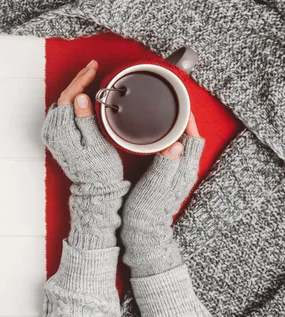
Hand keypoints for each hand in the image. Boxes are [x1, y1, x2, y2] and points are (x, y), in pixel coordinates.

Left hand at [41, 60, 122, 184]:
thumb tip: (80, 97)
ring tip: (89, 74)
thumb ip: (86, 120)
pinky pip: (63, 111)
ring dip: (75, 87)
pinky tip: (83, 92)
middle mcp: (52, 131)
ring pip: (63, 102)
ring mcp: (53, 134)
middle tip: (92, 66)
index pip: (67, 97)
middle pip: (63, 97)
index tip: (92, 69)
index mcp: (60, 132)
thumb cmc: (99, 168)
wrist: (94, 188)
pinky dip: (73, 99)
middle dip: (78, 80)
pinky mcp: (57, 136)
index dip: (80, 80)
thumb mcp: (97, 143)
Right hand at [121, 112, 204, 277]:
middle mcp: (184, 171)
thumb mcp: (155, 184)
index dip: (189, 121)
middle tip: (170, 105)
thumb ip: (166, 163)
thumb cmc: (146, 209)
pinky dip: (167, 141)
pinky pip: (172, 153)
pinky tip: (155, 138)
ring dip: (175, 131)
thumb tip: (175, 143)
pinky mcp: (167, 178)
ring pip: (181, 146)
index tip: (180, 105)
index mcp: (184, 170)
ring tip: (163, 116)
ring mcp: (177, 175)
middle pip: (190, 140)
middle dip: (183, 122)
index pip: (194, 139)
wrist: (142, 231)